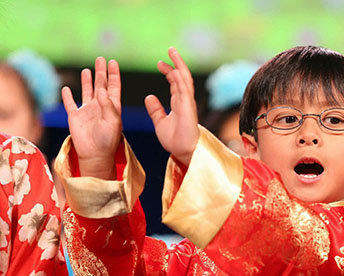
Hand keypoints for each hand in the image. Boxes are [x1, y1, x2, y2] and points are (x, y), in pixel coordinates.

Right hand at [61, 57, 121, 178]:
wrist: (95, 154)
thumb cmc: (107, 140)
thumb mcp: (113, 122)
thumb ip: (109, 107)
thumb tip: (103, 90)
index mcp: (112, 107)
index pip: (114, 87)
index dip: (113, 74)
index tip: (113, 62)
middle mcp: (100, 106)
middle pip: (101, 85)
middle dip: (101, 72)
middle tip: (100, 59)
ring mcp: (87, 111)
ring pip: (87, 92)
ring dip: (87, 81)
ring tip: (88, 70)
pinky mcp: (75, 117)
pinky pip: (70, 104)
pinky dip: (67, 96)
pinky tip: (66, 88)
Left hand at [144, 47, 198, 165]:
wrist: (183, 152)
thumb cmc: (175, 140)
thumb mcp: (160, 122)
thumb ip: (155, 110)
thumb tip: (149, 97)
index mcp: (178, 103)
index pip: (174, 83)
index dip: (168, 71)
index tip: (159, 63)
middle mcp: (184, 101)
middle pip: (181, 77)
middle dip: (176, 63)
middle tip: (170, 50)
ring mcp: (187, 103)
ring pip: (184, 80)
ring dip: (179, 65)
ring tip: (173, 52)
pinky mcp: (188, 108)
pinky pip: (184, 90)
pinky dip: (179, 79)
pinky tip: (174, 70)